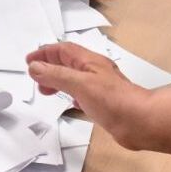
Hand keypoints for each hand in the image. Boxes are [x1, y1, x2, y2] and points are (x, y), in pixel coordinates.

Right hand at [28, 42, 170, 157]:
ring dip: (57, 80)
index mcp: (90, 62)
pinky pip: (81, 93)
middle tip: (35, 77)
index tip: (29, 61)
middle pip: (67, 62)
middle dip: (49, 67)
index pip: (63, 50)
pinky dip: (70, 94)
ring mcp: (99, 87)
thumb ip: (55, 74)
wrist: (141, 122)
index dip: (45, 53)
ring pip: (73, 78)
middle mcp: (95, 72)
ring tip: (47, 90)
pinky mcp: (103, 102)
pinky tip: (69, 102)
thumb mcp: (79, 83)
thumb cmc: (114, 100)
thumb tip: (35, 67)